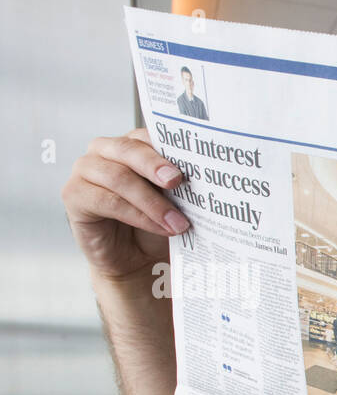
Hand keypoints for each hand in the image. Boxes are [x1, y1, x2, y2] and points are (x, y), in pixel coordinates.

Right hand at [61, 128, 189, 280]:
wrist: (136, 259)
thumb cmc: (155, 223)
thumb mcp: (173, 201)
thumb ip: (179, 185)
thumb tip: (204, 177)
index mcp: (131, 145)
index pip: (146, 135)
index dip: (167, 145)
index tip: (191, 158)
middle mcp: (105, 151)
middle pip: (128, 149)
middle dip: (155, 166)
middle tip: (177, 181)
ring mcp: (85, 170)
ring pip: (118, 177)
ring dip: (151, 202)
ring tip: (178, 223)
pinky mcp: (73, 195)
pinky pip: (106, 201)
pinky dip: (137, 216)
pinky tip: (158, 227)